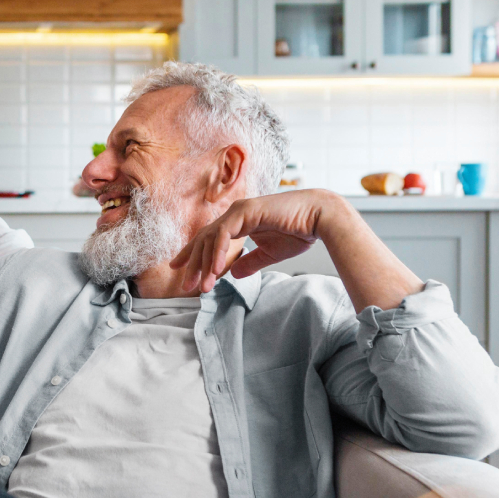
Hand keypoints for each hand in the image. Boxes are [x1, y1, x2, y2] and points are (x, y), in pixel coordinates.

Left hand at [170, 189, 347, 293]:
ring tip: (202, 287)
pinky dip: (218, 252)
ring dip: (205, 264)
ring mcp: (239, 210)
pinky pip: (224, 234)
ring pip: (211, 238)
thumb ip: (250, 262)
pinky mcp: (246, 211)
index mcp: (238, 221)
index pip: (208, 239)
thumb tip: (234, 274)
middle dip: (193, 264)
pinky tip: (215, 270)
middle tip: (184, 286)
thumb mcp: (269, 253)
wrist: (320, 218)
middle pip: (204, 240)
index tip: (178, 269)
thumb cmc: (299, 232)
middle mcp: (234, 214)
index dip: (192, 254)